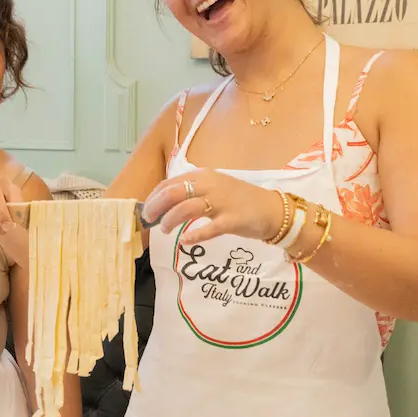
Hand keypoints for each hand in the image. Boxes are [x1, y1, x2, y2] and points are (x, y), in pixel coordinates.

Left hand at [143, 169, 284, 246]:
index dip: (154, 197)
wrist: (272, 210)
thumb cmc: (238, 201)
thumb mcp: (213, 189)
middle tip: (149, 220)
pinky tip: (185, 241)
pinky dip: (195, 234)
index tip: (146, 210)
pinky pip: (210, 228)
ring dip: (171, 220)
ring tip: (165, 230)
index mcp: (203, 176)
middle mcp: (210, 185)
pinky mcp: (233, 220)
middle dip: (156, 207)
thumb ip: (191, 194)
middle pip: (174, 193)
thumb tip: (163, 205)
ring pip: (187, 208)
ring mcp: (222, 202)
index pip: (169, 183)